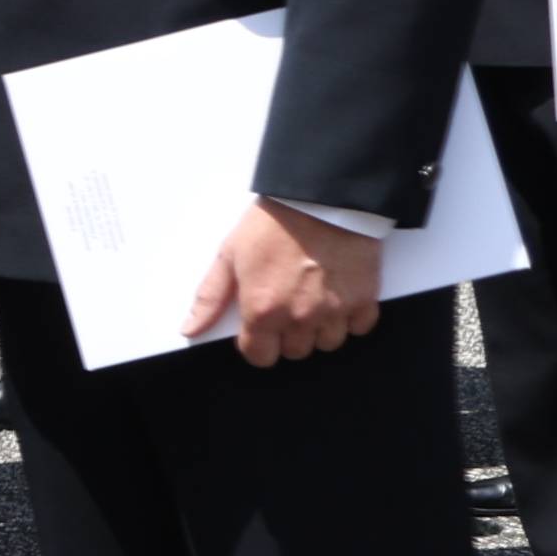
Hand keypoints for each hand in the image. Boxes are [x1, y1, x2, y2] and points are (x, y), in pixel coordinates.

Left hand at [198, 198, 382, 362]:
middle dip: (287, 336)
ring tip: (312, 301)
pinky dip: (351, 318)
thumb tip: (191, 329)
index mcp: (263, 310)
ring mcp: (335, 310)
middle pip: (295, 352)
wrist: (320, 199)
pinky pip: (360, 327)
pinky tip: (338, 297)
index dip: (257, 344)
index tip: (258, 329)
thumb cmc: (271, 224)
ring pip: (328, 343)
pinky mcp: (365, 298)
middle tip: (286, 308)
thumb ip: (210, 298)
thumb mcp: (228, 256)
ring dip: (320, 329)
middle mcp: (300, 317)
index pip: (260, 357)